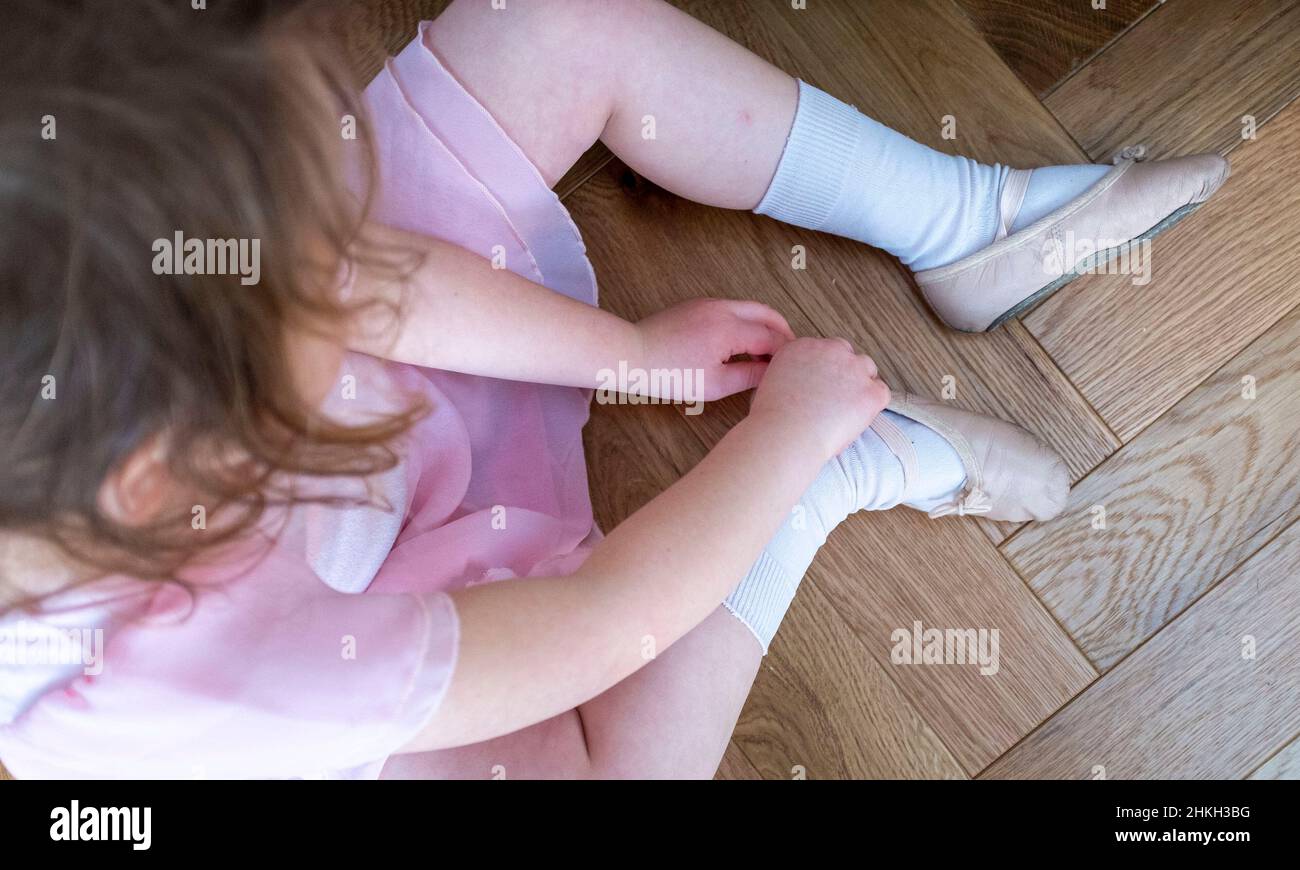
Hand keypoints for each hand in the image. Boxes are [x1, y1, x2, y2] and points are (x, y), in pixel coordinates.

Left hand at [635, 299, 795, 400]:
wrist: (631, 355)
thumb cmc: (669, 374)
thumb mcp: (714, 384)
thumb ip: (749, 376)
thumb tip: (771, 373)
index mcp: (730, 328)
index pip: (771, 338)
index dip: (785, 354)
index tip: (791, 368)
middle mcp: (723, 308)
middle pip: (767, 314)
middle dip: (782, 332)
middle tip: (790, 353)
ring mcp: (708, 303)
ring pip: (749, 308)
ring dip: (764, 325)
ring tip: (768, 350)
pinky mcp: (697, 305)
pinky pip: (732, 309)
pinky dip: (746, 322)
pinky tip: (743, 343)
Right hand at [748, 338, 890, 459]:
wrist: (785, 435)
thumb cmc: (772, 419)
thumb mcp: (771, 383)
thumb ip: (791, 374)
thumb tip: (804, 386)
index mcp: (802, 346)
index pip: (824, 350)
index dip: (824, 371)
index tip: (820, 388)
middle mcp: (829, 349)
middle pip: (847, 355)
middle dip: (844, 374)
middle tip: (833, 400)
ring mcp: (853, 368)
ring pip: (867, 370)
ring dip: (859, 386)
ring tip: (844, 412)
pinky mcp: (870, 391)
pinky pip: (881, 392)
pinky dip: (872, 406)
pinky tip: (854, 419)